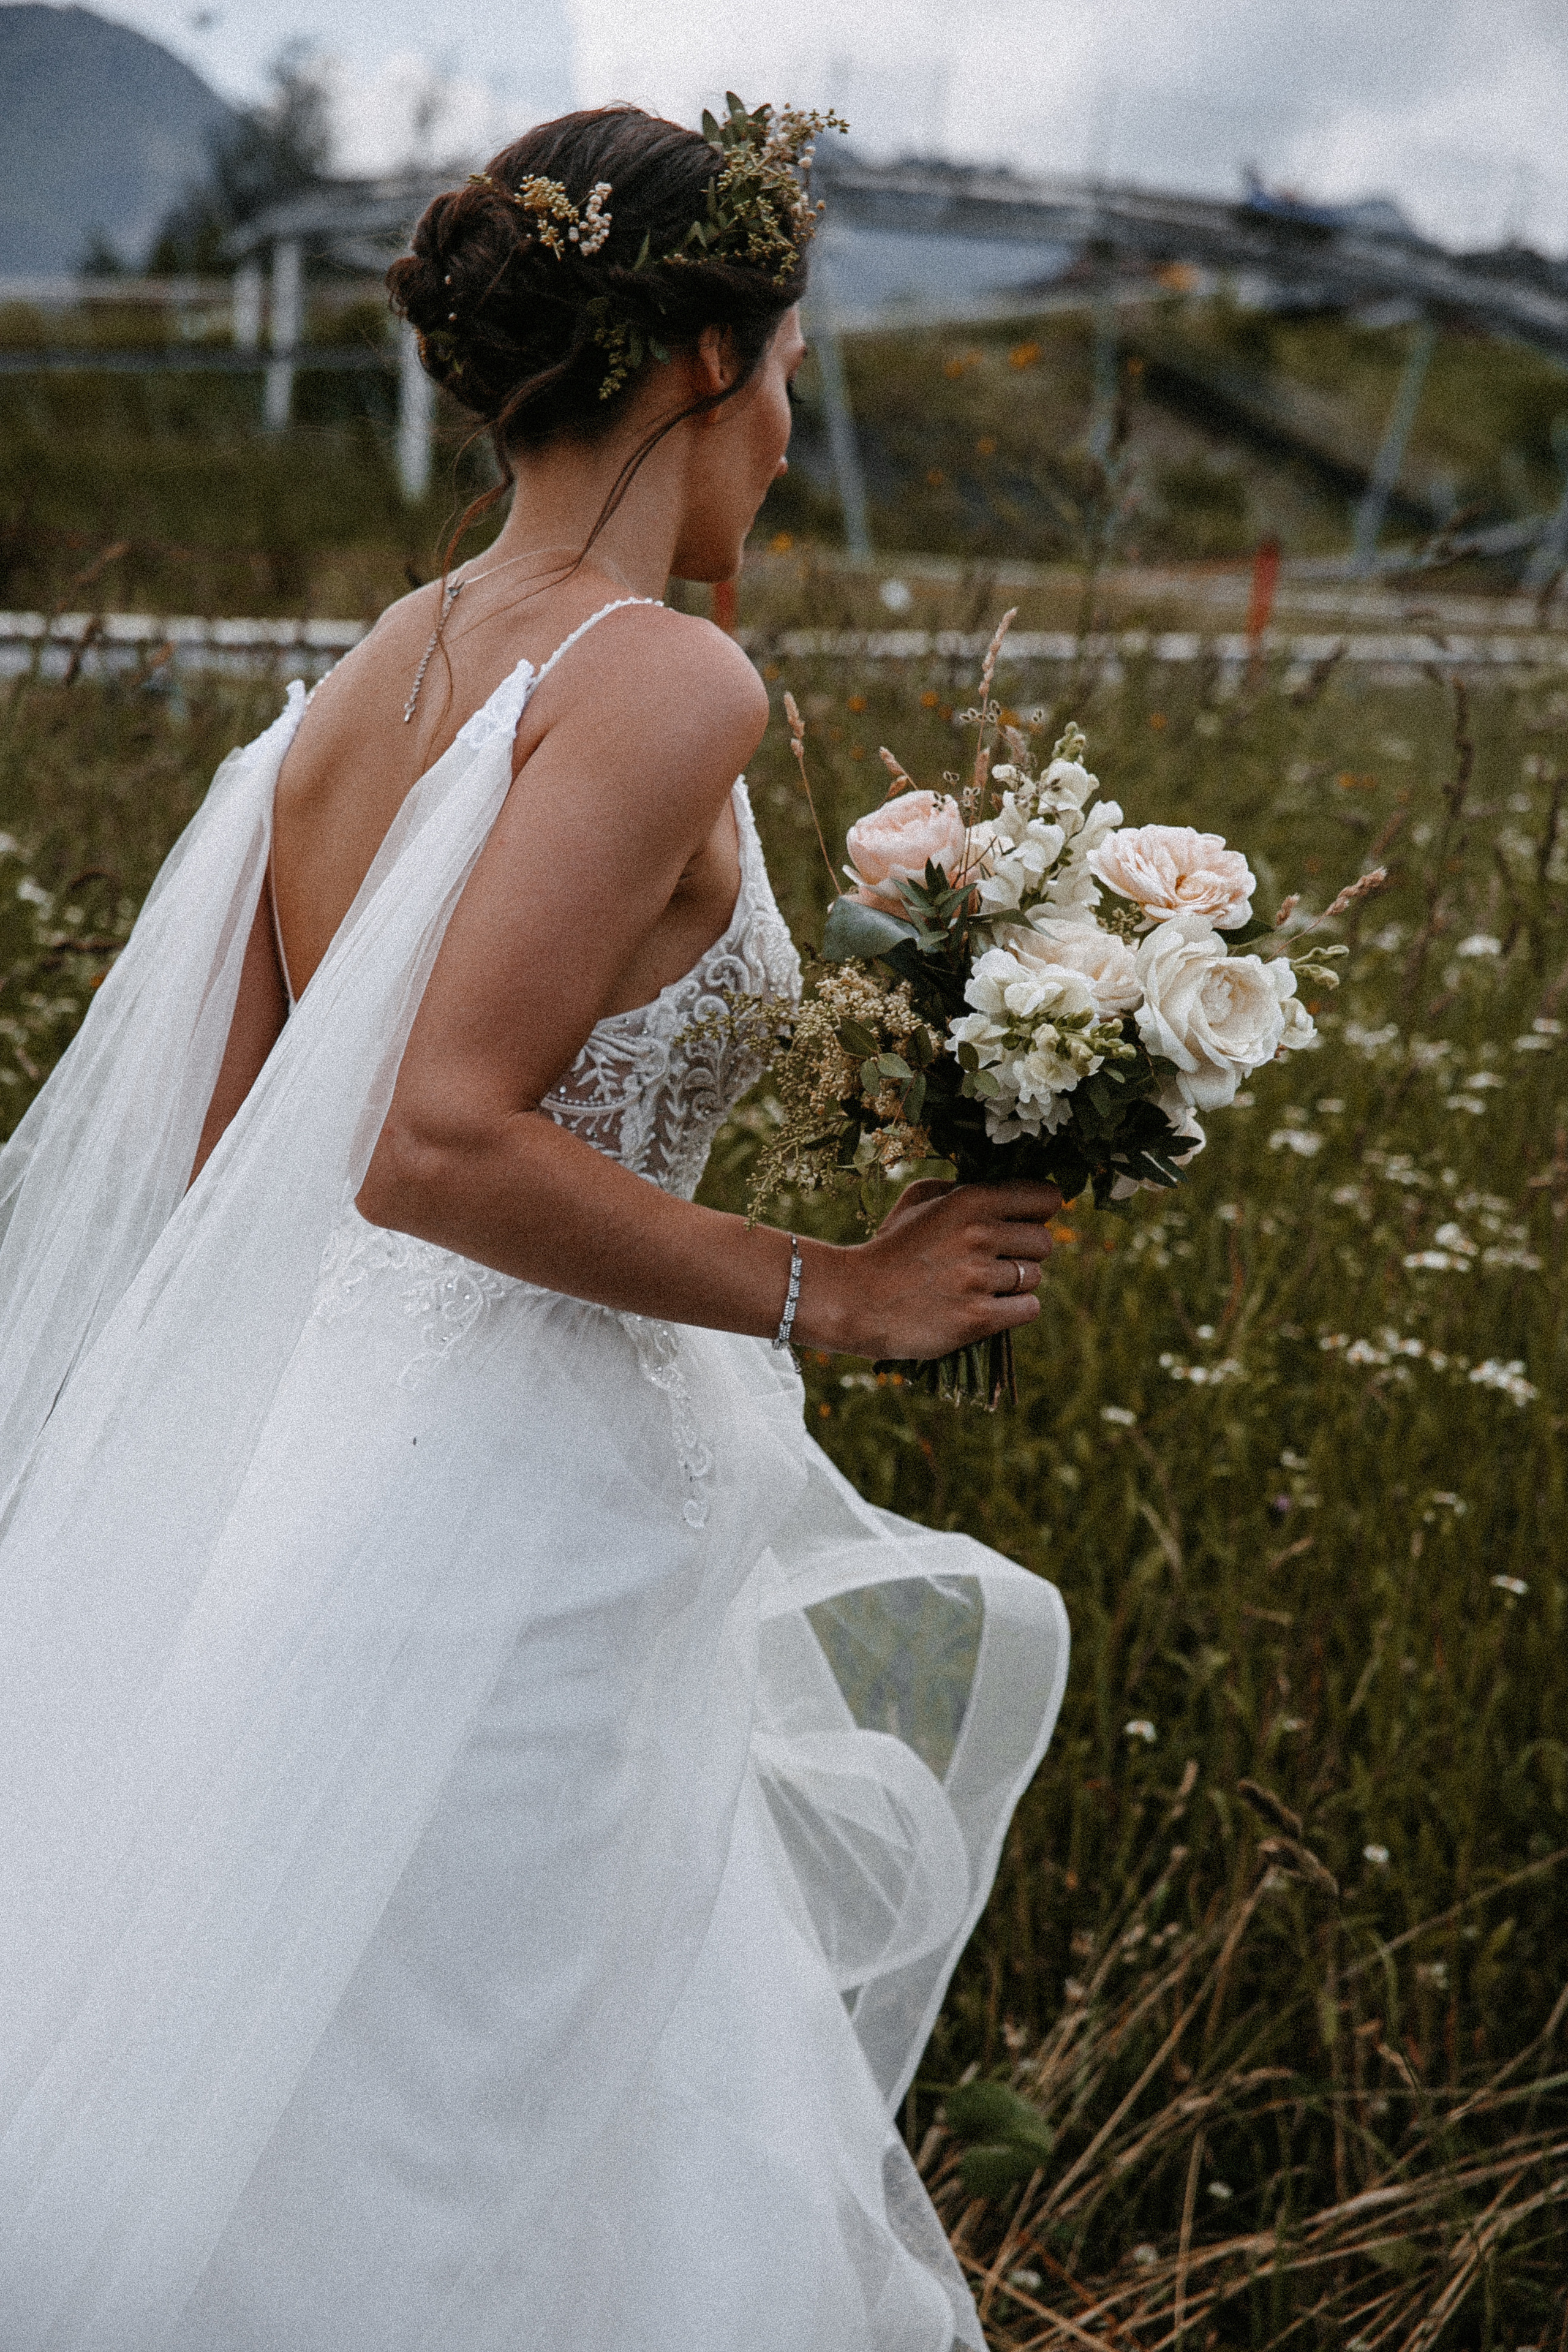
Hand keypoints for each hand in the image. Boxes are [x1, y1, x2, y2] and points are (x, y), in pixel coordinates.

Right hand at [801, 1180, 1062, 1360]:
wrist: (855, 1300)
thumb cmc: (890, 1247)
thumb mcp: (918, 1200)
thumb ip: (963, 1188)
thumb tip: (1007, 1187)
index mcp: (970, 1200)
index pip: (1046, 1198)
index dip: (1039, 1210)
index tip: (1026, 1221)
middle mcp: (979, 1235)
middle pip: (1044, 1242)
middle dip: (1025, 1251)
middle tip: (995, 1259)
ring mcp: (979, 1279)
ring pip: (1034, 1277)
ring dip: (1015, 1283)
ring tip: (982, 1285)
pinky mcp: (978, 1319)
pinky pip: (1029, 1309)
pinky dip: (1015, 1310)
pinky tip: (988, 1306)